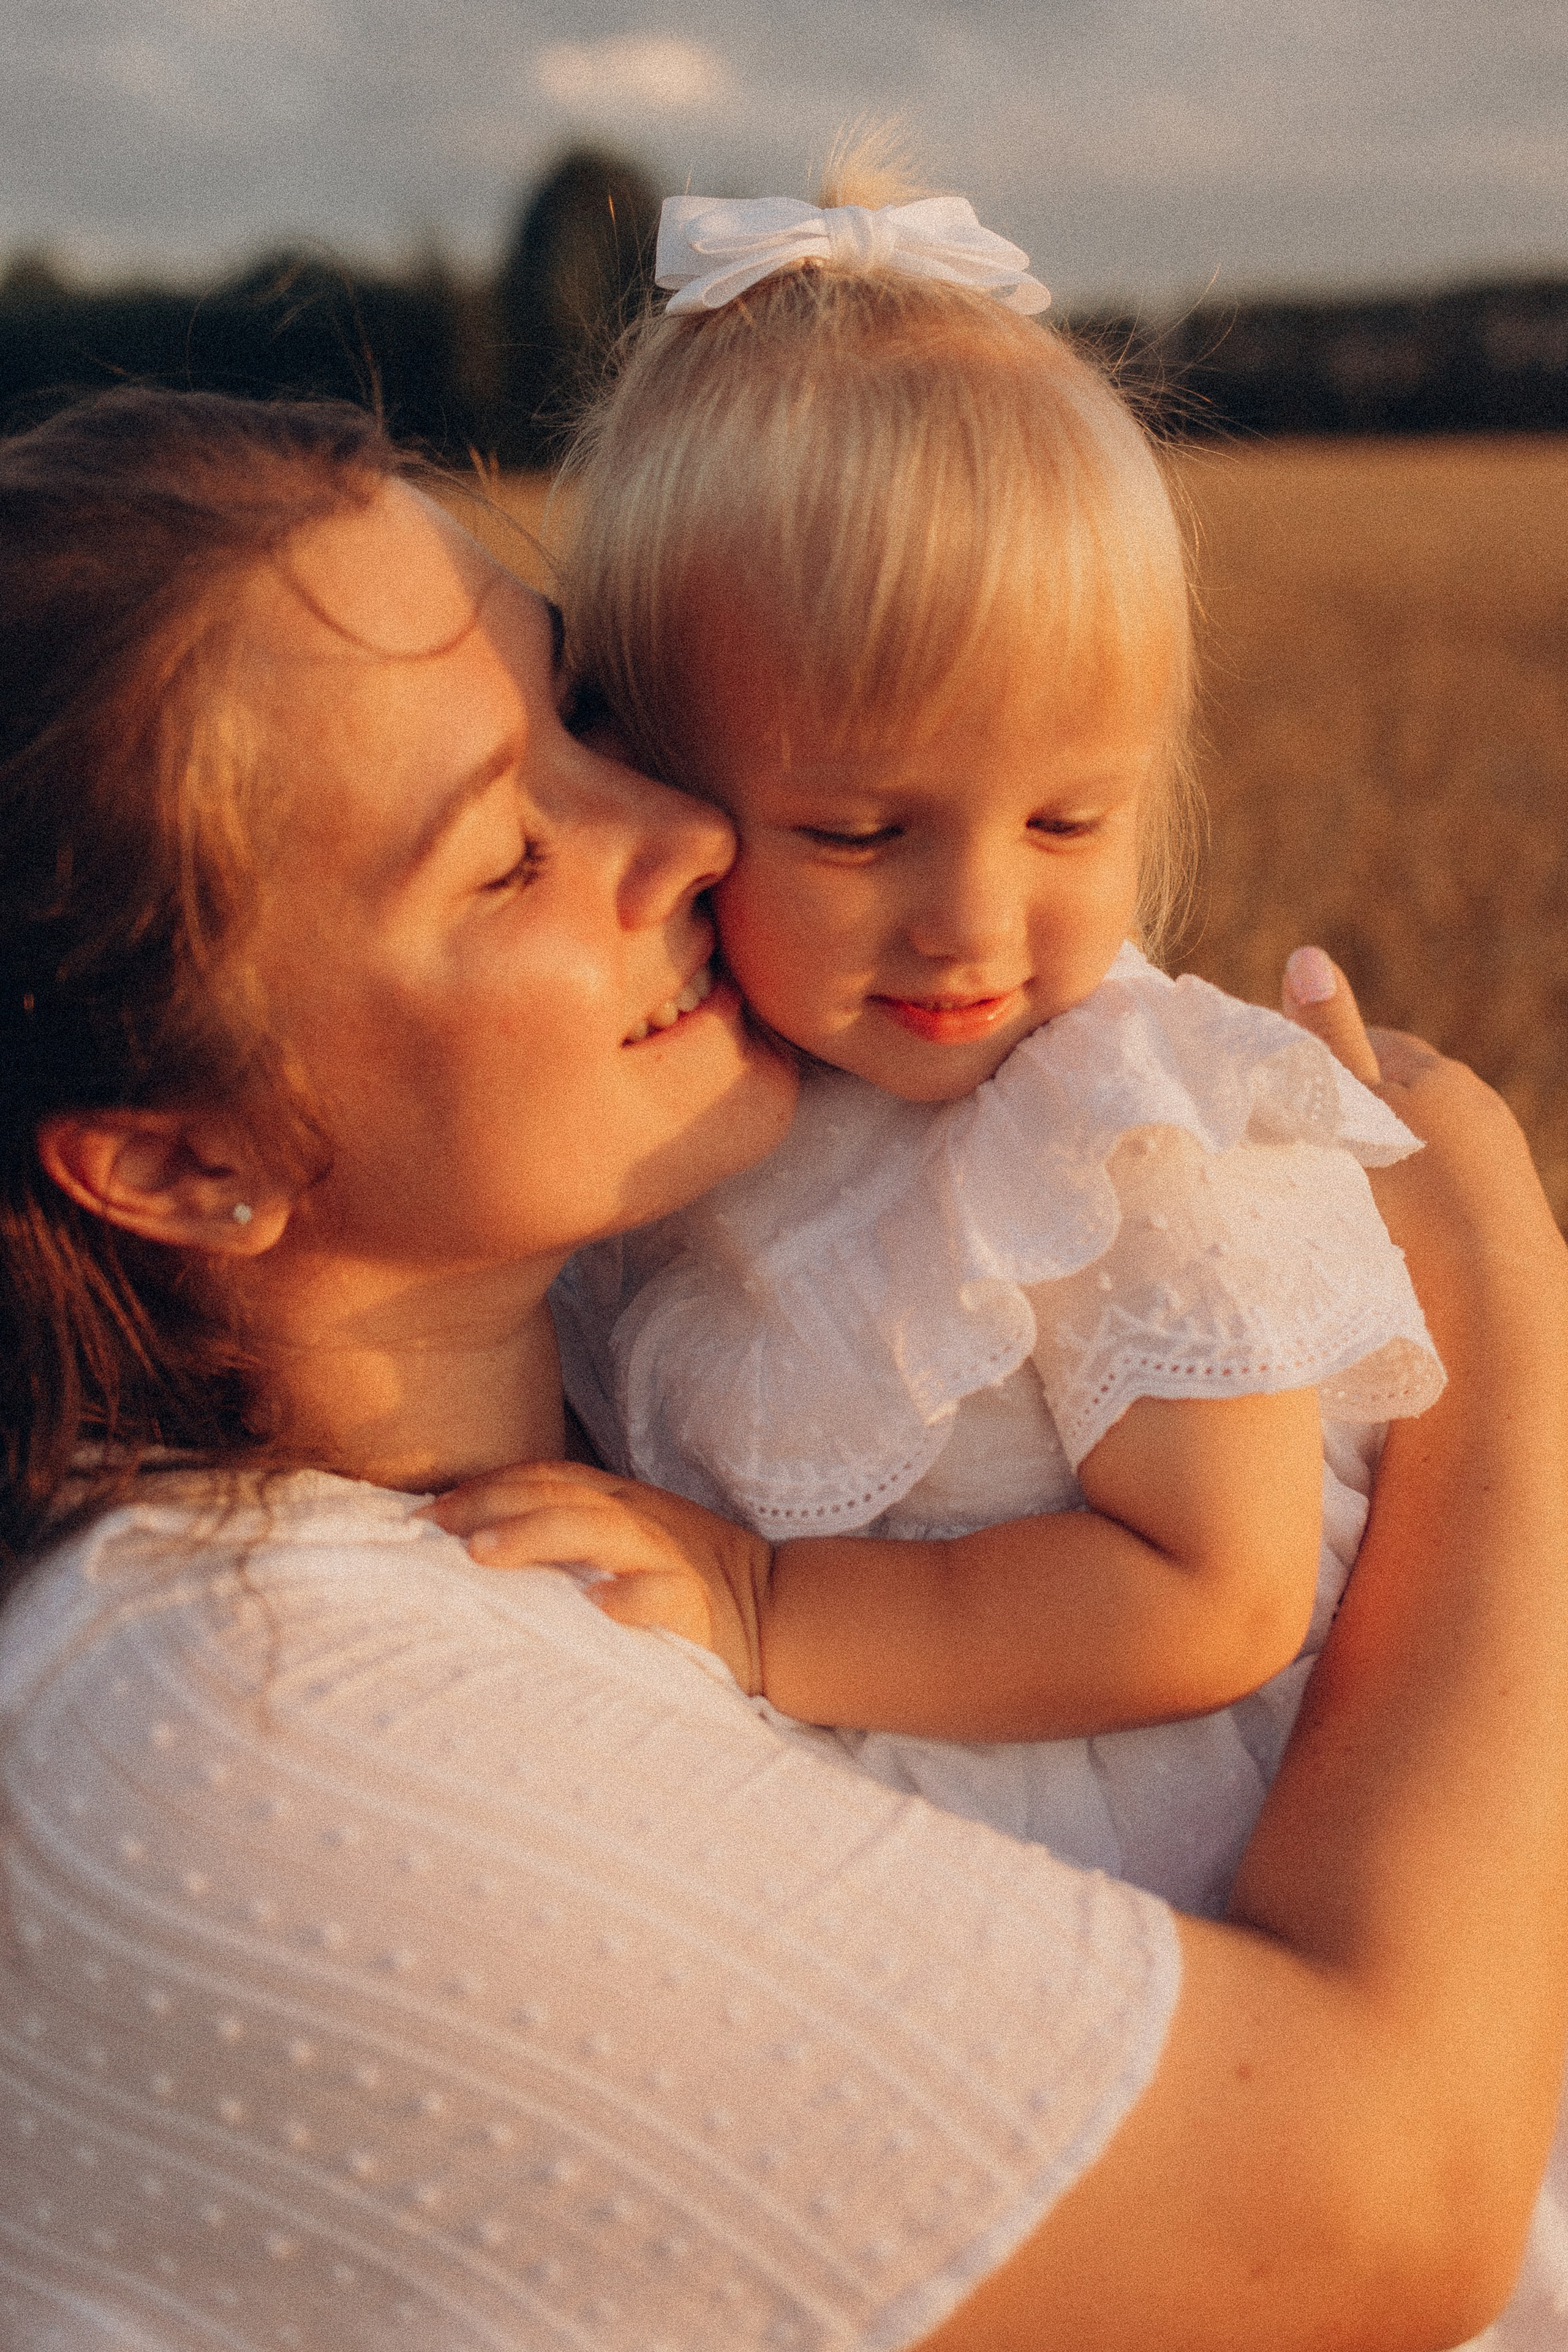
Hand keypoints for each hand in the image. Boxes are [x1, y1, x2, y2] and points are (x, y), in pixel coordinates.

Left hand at [422, 1460, 768, 1693]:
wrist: (778, 1610)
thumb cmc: (685, 1579)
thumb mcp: (626, 1541)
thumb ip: (569, 1533)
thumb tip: (479, 1545)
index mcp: (617, 1501)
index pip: (544, 1478)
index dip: (486, 1487)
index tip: (428, 1512)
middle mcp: (636, 1520)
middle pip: (558, 1496)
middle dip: (492, 1505)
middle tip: (435, 1526)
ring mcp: (666, 1557)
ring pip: (599, 1532)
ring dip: (538, 1536)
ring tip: (484, 1552)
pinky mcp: (695, 1604)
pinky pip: (663, 1595)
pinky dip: (631, 1597)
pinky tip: (599, 1606)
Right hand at [1281, 944, 1564, 1332]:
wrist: (1496, 1304)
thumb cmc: (1410, 1202)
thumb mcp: (1352, 1112)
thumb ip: (1326, 1040)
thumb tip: (1308, 953)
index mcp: (1436, 1075)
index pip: (1364, 1043)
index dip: (1314, 1063)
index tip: (1275, 1095)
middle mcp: (1476, 1108)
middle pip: (1395, 1094)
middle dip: (1350, 1109)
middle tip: (1297, 1144)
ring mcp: (1496, 1161)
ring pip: (1419, 1142)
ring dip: (1381, 1156)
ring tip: (1336, 1192)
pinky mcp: (1504, 1211)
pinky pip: (1442, 1185)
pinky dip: (1411, 1196)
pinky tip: (1383, 1228)